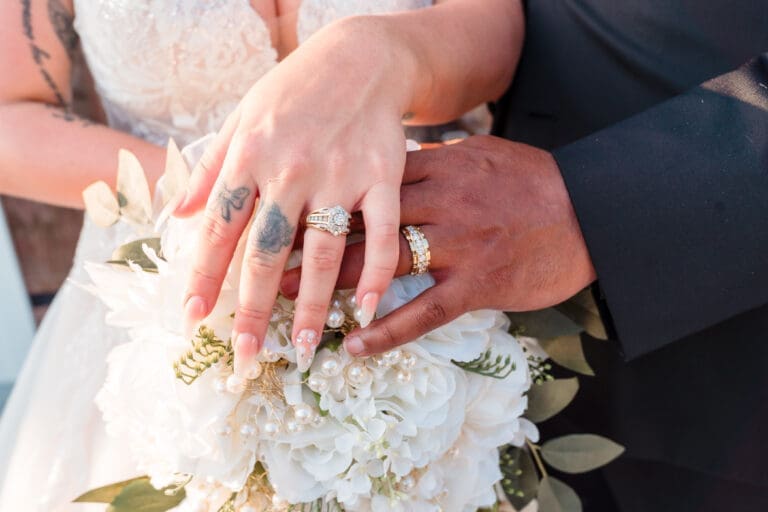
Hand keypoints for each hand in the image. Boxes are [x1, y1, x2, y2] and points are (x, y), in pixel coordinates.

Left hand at [174, 17, 417, 375]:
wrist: (360, 58)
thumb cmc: (294, 89)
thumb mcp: (241, 116)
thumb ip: (210, 167)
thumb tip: (176, 214)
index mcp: (250, 155)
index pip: (219, 226)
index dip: (204, 275)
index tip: (193, 317)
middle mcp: (291, 168)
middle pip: (267, 251)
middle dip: (254, 308)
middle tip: (244, 355)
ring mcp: (340, 174)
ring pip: (322, 250)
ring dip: (312, 304)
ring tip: (301, 347)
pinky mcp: (383, 177)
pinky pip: (381, 233)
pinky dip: (376, 272)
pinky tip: (368, 308)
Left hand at [279, 136, 596, 354]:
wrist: (591, 211)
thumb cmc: (532, 181)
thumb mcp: (479, 155)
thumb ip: (430, 162)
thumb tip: (384, 166)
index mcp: (436, 167)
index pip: (361, 182)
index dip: (317, 199)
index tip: (278, 213)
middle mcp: (439, 203)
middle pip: (357, 224)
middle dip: (304, 244)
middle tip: (259, 264)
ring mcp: (458, 244)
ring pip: (380, 268)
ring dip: (328, 289)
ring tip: (287, 308)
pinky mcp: (478, 283)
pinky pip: (424, 312)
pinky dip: (387, 332)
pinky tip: (355, 347)